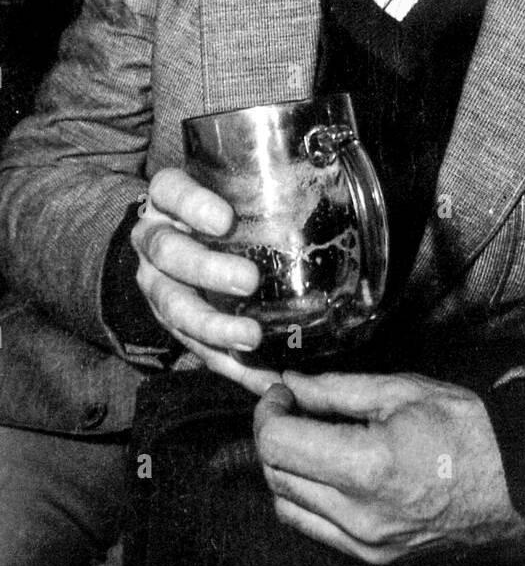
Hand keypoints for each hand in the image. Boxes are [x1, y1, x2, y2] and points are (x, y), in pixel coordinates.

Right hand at [131, 166, 279, 395]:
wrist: (178, 235)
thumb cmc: (222, 206)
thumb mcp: (231, 189)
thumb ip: (261, 190)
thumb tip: (330, 191)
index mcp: (168, 198)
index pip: (170, 191)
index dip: (193, 205)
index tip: (225, 221)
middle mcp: (154, 238)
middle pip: (168, 252)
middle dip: (208, 270)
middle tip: (248, 281)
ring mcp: (155, 282)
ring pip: (171, 305)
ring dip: (214, 326)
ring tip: (251, 337)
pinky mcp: (168, 321)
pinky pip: (193, 345)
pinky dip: (226, 363)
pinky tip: (258, 376)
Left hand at [253, 371, 524, 564]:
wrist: (515, 481)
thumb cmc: (467, 429)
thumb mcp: (402, 390)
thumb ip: (337, 389)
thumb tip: (291, 384)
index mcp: (368, 465)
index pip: (278, 444)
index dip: (268, 411)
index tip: (280, 392)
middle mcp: (360, 514)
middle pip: (276, 474)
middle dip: (274, 434)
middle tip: (293, 407)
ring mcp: (366, 542)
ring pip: (287, 506)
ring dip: (286, 469)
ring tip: (311, 439)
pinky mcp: (373, 556)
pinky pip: (315, 529)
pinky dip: (307, 498)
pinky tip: (329, 471)